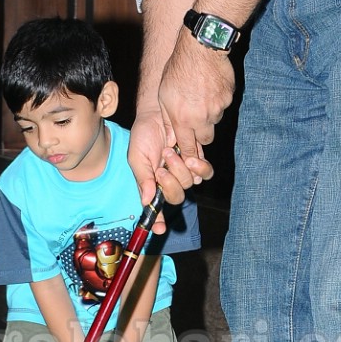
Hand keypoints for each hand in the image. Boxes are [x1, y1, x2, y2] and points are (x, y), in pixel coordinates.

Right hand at [129, 107, 213, 230]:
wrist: (158, 112)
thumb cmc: (143, 134)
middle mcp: (169, 182)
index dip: (157, 221)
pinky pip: (204, 173)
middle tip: (161, 167)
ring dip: (180, 169)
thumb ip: (142, 178)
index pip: (155, 208)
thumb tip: (145, 200)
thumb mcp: (136, 157)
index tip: (159, 229)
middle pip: (176, 197)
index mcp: (151, 185)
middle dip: (170, 183)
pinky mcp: (196, 160)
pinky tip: (190, 157)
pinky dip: (199, 167)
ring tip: (170, 152)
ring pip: (189, 184)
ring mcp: (184, 172)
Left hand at [157, 30, 232, 174]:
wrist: (201, 49)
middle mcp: (202, 117)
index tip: (190, 154)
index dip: (190, 152)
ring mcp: (218, 108)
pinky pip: (224, 105)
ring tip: (201, 95)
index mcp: (183, 119)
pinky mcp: (229, 98)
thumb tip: (171, 139)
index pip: (189, 146)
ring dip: (210, 114)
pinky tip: (210, 86)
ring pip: (215, 120)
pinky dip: (218, 100)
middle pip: (206, 138)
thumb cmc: (178, 70)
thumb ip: (168, 119)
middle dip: (201, 133)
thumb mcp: (164, 95)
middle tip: (196, 120)